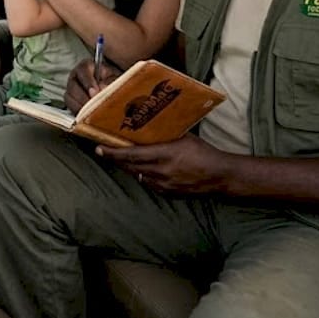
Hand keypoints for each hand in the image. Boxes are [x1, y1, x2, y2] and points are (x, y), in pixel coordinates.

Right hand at [64, 56, 122, 113]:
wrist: (112, 88)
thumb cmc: (112, 81)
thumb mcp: (115, 78)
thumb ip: (110, 81)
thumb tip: (103, 88)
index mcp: (86, 67)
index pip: (82, 70)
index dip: (88, 82)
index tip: (95, 92)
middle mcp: (76, 77)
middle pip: (72, 86)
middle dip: (83, 97)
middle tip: (93, 105)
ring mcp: (71, 90)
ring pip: (69, 98)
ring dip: (80, 107)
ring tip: (91, 113)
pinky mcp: (71, 102)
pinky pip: (70, 108)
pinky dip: (78, 113)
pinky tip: (87, 117)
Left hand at [97, 134, 231, 194]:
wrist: (219, 176)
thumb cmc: (203, 152)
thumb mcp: (184, 137)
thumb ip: (165, 135)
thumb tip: (150, 125)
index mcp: (164, 155)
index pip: (131, 155)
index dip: (113, 152)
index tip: (99, 148)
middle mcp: (160, 171)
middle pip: (130, 166)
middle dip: (115, 159)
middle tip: (102, 151)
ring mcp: (163, 184)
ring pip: (137, 175)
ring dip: (127, 167)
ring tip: (119, 158)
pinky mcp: (168, 193)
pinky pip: (148, 183)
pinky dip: (141, 175)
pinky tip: (140, 170)